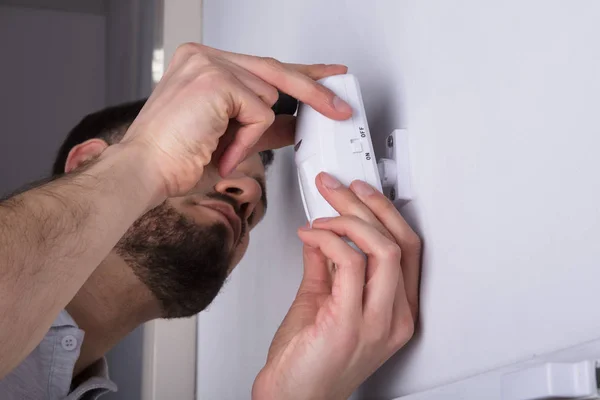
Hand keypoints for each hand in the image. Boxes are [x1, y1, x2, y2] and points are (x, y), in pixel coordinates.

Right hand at [117, 43, 350, 203]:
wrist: (145, 172)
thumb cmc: (176, 157)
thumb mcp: (233, 138)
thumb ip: (266, 126)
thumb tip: (297, 124)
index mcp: (203, 64)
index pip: (263, 66)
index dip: (299, 74)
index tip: (325, 77)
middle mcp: (203, 56)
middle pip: (274, 70)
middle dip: (311, 91)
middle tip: (338, 105)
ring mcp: (208, 64)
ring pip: (267, 96)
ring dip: (252, 132)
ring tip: (220, 147)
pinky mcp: (216, 80)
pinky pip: (260, 112)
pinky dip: (246, 139)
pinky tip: (221, 147)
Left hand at [252, 173, 420, 399]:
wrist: (292, 398)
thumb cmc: (309, 362)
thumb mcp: (323, 300)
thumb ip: (327, 265)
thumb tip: (324, 233)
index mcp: (395, 311)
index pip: (408, 249)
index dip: (386, 213)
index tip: (361, 193)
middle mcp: (394, 317)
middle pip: (399, 242)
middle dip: (368, 205)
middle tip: (339, 189)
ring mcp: (376, 322)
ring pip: (382, 247)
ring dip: (347, 220)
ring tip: (321, 217)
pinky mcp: (349, 323)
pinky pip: (349, 262)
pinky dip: (328, 239)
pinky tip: (311, 236)